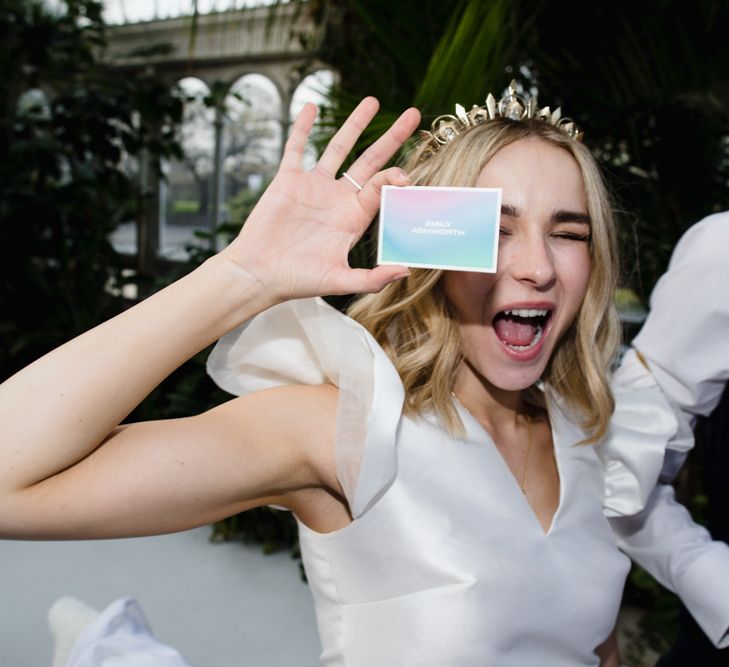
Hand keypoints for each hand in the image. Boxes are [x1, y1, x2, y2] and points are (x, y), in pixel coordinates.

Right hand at [221, 97, 420, 301]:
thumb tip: (405, 272)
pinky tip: (311, 106)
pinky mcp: (288, 180)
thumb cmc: (298, 280)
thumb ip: (372, 279)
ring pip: (338, 147)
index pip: (381, 188)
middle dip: (391, 138)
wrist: (259, 273)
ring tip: (373, 101)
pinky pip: (296, 147)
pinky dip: (303, 127)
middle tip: (412, 116)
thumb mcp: (340, 281)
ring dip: (355, 124)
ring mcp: (313, 186)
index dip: (395, 178)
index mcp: (353, 218)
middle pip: (370, 160)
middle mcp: (337, 198)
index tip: (405, 174)